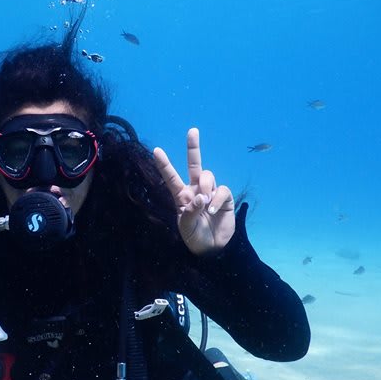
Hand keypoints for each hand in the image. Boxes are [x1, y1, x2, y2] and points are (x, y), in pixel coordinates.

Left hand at [153, 127, 234, 254]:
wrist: (213, 249)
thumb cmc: (195, 237)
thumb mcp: (186, 228)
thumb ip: (190, 212)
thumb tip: (200, 197)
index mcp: (182, 196)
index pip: (171, 178)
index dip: (164, 164)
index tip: (156, 151)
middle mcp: (195, 190)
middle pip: (194, 165)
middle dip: (193, 147)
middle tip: (192, 130)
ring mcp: (210, 193)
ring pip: (208, 175)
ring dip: (206, 185)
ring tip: (204, 201)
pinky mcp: (224, 198)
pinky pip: (222, 189)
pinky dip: (217, 198)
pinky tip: (213, 209)